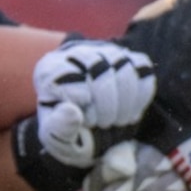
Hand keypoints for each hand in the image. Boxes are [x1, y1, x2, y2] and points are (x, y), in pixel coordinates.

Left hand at [33, 40, 154, 168]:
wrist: (89, 129)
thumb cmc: (69, 131)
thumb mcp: (56, 138)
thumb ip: (59, 128)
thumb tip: (73, 112)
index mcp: (48, 71)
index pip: (63, 73)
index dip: (79, 97)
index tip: (85, 120)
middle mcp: (75, 54)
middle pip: (96, 65)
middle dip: (105, 102)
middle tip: (103, 124)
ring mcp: (103, 53)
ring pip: (122, 63)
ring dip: (125, 99)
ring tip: (117, 120)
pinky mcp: (127, 58)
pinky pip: (141, 67)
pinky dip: (141, 93)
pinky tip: (130, 112)